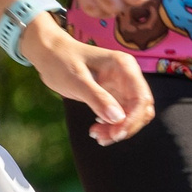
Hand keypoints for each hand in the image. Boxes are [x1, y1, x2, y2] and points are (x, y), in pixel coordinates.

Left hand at [26, 19, 156, 146]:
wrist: (50, 53)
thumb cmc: (61, 60)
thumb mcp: (76, 79)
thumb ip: (97, 97)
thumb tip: (118, 118)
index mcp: (124, 66)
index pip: (141, 97)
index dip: (133, 119)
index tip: (116, 134)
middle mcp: (128, 76)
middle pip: (140, 109)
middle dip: (125, 127)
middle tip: (102, 138)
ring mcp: (122, 86)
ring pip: (131, 115)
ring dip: (118, 130)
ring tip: (96, 136)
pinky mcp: (113, 95)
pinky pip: (120, 116)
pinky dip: (111, 127)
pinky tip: (96, 129)